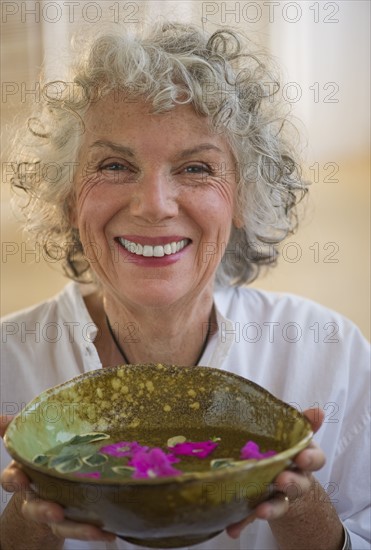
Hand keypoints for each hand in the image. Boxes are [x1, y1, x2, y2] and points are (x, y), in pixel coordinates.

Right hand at [0, 415, 115, 544]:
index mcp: (26, 476)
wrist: (55, 485)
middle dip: (44, 512)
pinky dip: (98, 532)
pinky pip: (85, 529)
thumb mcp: (33, 441)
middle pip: (35, 509)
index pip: (12, 479)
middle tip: (56, 512)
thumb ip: (16, 428)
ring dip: (77, 529)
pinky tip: (112, 532)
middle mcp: (38, 498)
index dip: (14, 480)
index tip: (21, 479)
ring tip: (94, 531)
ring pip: (62, 525)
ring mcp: (57, 511)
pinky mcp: (76, 520)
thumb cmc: (44, 458)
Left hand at [226, 408, 326, 538]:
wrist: (282, 480)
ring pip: (279, 503)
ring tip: (261, 510)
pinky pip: (252, 516)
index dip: (310, 458)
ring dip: (271, 507)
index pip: (314, 459)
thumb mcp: (292, 434)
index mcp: (302, 459)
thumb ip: (302, 423)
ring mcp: (279, 496)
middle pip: (297, 483)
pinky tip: (233, 529)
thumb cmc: (286, 450)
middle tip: (280, 480)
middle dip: (290, 482)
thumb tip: (318, 411)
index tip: (302, 458)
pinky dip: (243, 523)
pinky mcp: (261, 506)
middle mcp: (295, 479)